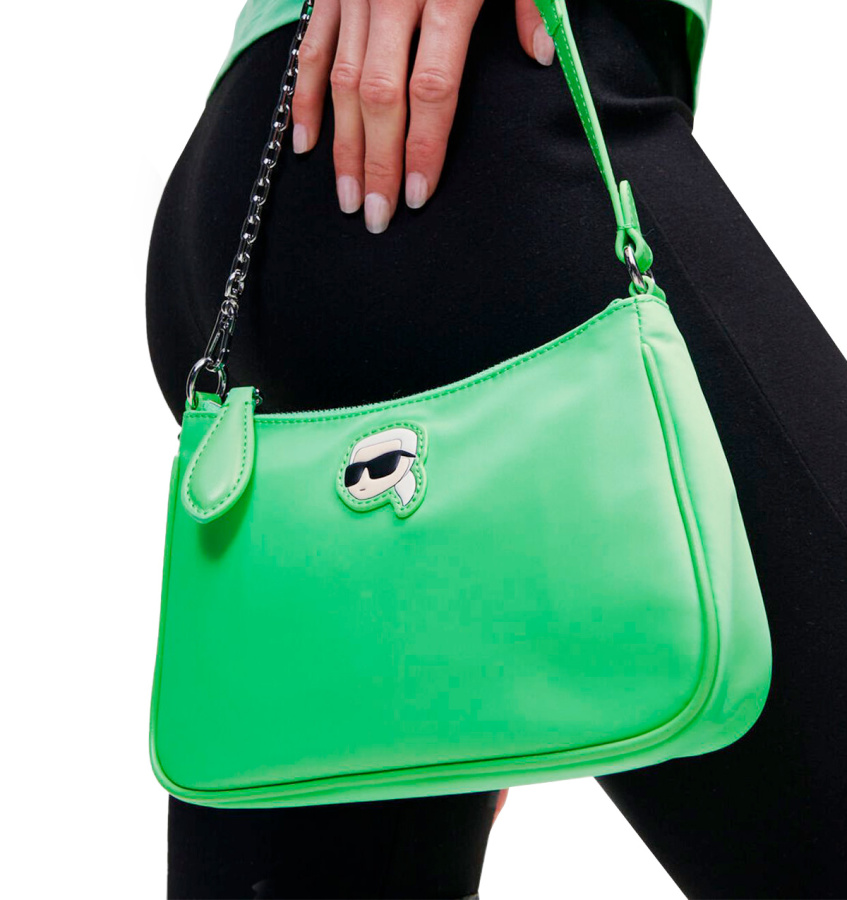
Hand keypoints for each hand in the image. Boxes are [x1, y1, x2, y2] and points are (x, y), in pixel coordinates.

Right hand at [292, 0, 554, 232]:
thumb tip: (539, 58)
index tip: (419, 194)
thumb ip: (532, 1)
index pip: (432, 90)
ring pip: (339, 81)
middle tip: (377, 217)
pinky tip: (303, 143)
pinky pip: (310, 47)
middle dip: (377, 163)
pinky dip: (304, 97)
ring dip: (341, 145)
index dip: (424, 147)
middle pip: (379, 97)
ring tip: (346, 199)